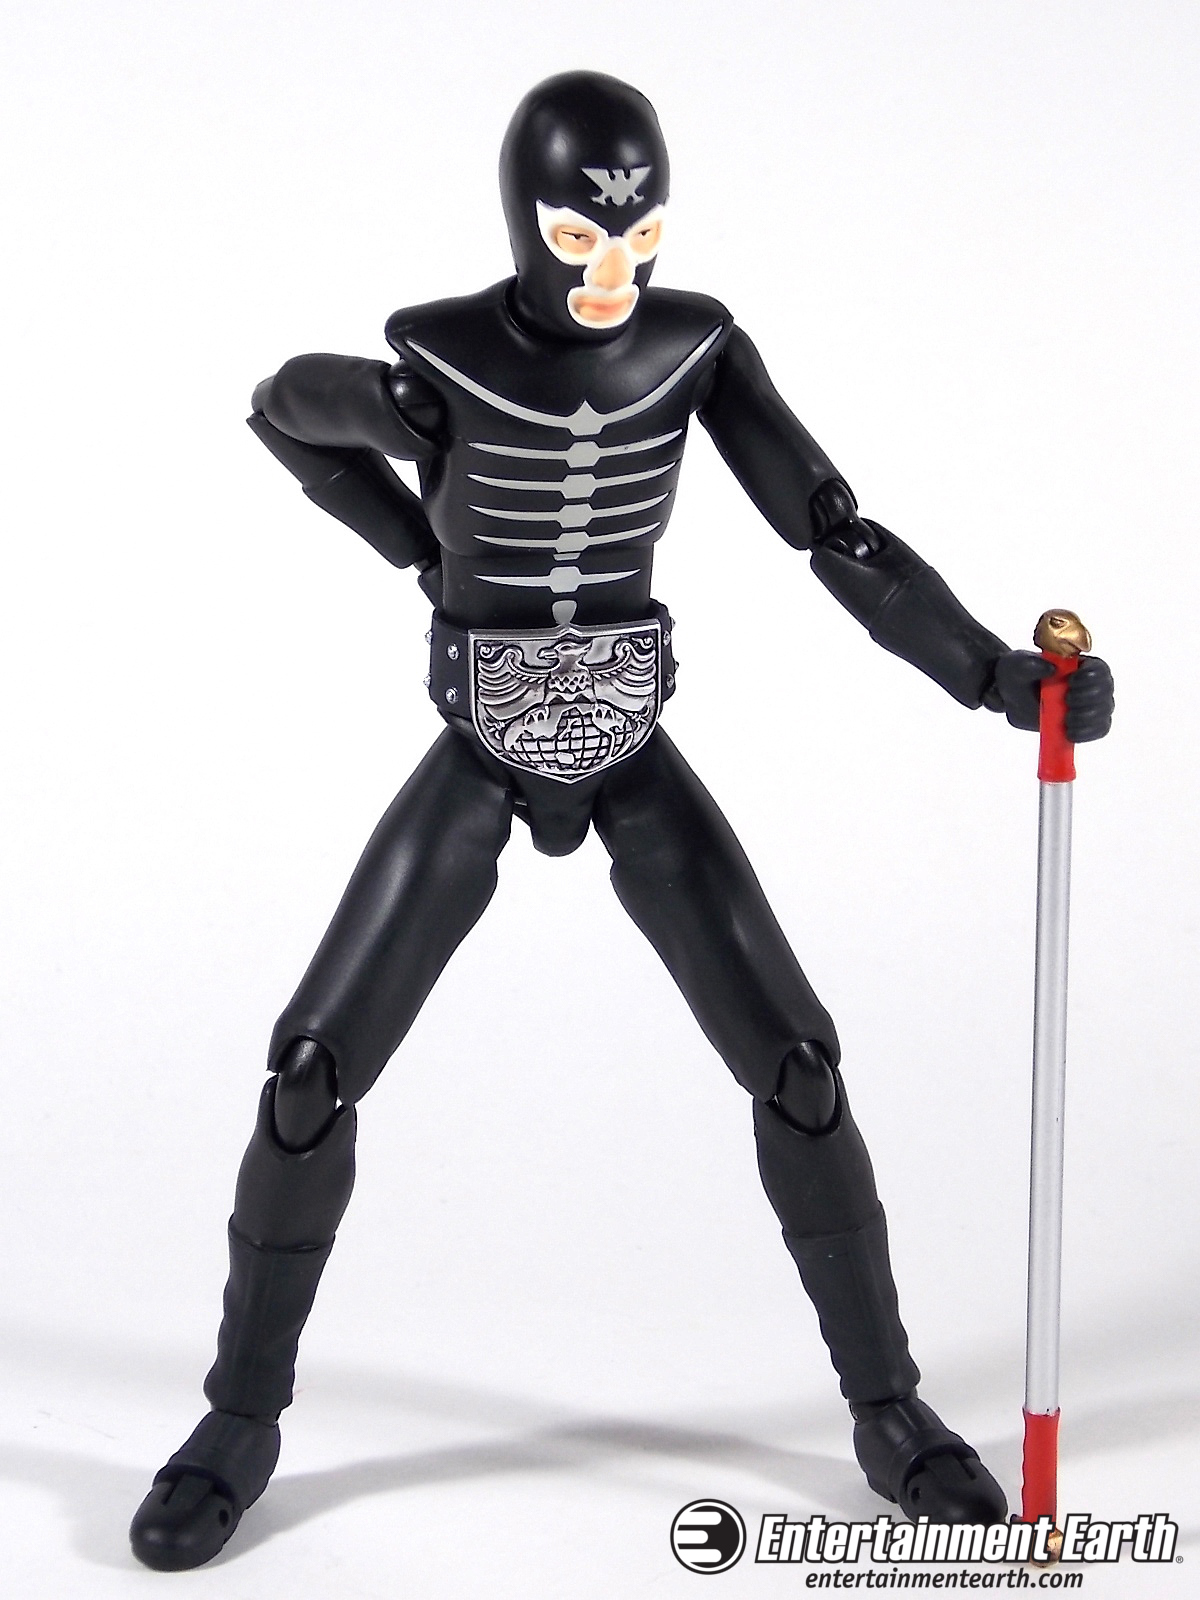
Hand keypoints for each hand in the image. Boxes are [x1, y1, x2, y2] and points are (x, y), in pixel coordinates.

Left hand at [991, 651, 1113, 741]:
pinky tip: (1070, 734)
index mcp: (1081, 665)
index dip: (1091, 677)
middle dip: (1088, 699)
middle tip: (1067, 702)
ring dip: (1087, 719)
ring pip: (1103, 713)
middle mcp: (1092, 684)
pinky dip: (1088, 734)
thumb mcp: (1018, 666)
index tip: (1071, 682)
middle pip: (1105, 692)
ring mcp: (1091, 705)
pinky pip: (1098, 730)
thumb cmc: (1019, 676)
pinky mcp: (1085, 724)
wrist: (1013, 697)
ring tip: (1066, 721)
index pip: (1099, 669)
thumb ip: (1031, 665)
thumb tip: (1051, 669)